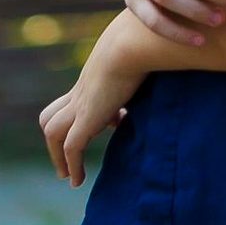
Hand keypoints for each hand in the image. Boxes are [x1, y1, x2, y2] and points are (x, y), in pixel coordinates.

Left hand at [40, 28, 148, 185]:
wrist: (133, 44)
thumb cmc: (146, 47)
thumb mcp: (148, 60)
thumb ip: (155, 66)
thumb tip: (174, 69)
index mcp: (96, 76)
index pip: (80, 97)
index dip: (91, 113)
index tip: (116, 122)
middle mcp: (82, 91)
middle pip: (52, 114)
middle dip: (54, 137)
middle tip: (65, 158)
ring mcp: (81, 104)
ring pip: (52, 129)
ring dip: (56, 154)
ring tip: (66, 175)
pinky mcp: (86, 117)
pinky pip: (70, 146)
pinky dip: (71, 164)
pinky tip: (77, 180)